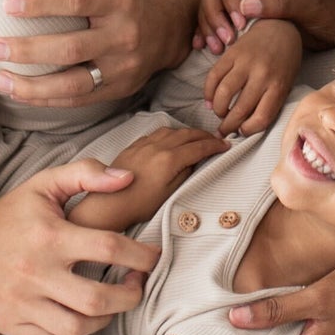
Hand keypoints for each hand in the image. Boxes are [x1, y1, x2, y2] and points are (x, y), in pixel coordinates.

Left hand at [0, 0, 198, 107]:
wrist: (168, 30)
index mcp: (117, 0)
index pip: (76, 2)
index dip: (40, 3)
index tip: (8, 5)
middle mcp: (122, 35)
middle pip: (71, 48)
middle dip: (28, 50)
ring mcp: (122, 67)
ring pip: (73, 84)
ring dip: (32, 86)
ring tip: (0, 79)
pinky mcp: (118, 90)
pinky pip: (77, 100)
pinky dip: (45, 100)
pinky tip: (20, 93)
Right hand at [0, 158, 162, 334]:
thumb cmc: (12, 212)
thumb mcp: (46, 184)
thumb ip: (87, 174)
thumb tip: (128, 177)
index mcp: (50, 236)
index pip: (108, 248)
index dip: (140, 255)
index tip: (153, 256)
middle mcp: (36, 272)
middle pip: (97, 298)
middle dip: (129, 295)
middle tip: (138, 284)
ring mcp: (21, 302)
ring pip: (76, 326)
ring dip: (104, 318)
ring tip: (113, 302)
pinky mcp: (8, 322)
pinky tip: (84, 318)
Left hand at [67, 125, 228, 230]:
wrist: (108, 204)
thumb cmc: (139, 205)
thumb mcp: (169, 194)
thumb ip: (185, 173)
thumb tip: (195, 161)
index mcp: (169, 159)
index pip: (199, 147)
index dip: (215, 146)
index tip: (226, 145)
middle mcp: (157, 146)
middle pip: (187, 134)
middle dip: (204, 135)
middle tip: (216, 139)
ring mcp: (144, 144)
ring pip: (172, 130)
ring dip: (188, 131)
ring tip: (197, 137)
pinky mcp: (134, 146)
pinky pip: (157, 132)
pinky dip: (171, 133)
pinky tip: (172, 138)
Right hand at [195, 0, 334, 54]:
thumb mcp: (310, 7)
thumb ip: (279, 4)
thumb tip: (244, 6)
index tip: (239, 22)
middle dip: (213, 10)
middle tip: (224, 39)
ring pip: (216, 0)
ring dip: (211, 22)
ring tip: (217, 48)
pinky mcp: (252, 12)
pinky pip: (224, 16)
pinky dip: (214, 29)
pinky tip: (211, 47)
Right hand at [203, 19, 302, 134]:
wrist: (280, 27)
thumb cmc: (285, 60)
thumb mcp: (286, 82)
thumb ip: (270, 102)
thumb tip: (245, 124)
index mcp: (279, 85)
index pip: (261, 118)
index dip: (248, 130)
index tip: (243, 131)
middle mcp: (262, 74)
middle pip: (240, 110)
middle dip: (228, 126)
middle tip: (223, 131)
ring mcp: (246, 62)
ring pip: (223, 94)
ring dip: (218, 109)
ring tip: (219, 114)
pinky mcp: (232, 52)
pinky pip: (214, 76)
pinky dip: (209, 92)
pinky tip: (211, 100)